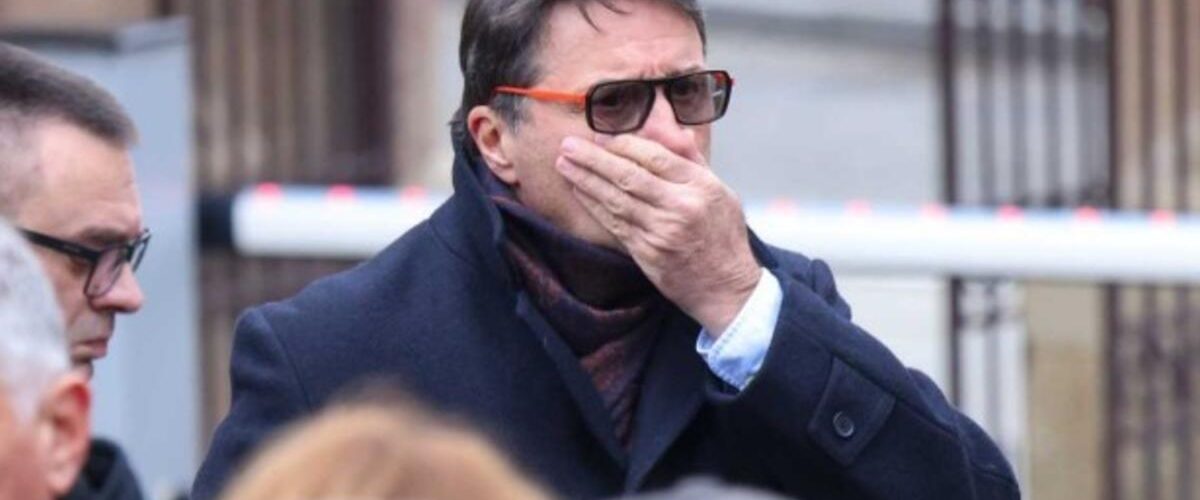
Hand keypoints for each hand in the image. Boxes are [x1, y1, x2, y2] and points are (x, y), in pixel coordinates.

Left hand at [556, 135, 761, 335]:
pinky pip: (614, 224)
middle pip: (629, 176)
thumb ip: (690, 157)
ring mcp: (661, 233)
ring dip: (585, 180)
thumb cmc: (722, 235)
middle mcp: (680, 208)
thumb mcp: (719, 189)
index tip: (601, 137)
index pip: (654, 157)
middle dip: (593, 159)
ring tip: (564, 164)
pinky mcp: (646, 253)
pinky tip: (578, 191)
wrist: (726, 287)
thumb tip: (668, 126)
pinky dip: (593, 206)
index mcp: (700, 187)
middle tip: (568, 145)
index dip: (623, 145)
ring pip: (615, 200)